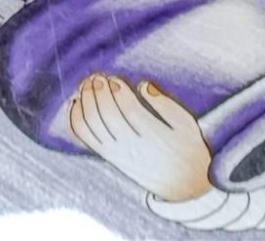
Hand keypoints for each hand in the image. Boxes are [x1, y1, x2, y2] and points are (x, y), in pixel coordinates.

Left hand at [65, 74, 215, 201]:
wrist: (183, 186)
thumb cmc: (186, 148)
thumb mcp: (187, 125)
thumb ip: (166, 104)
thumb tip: (143, 85)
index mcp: (156, 139)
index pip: (131, 112)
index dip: (119, 93)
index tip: (114, 79)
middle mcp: (134, 149)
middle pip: (108, 117)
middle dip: (99, 93)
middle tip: (97, 77)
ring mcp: (119, 155)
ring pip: (94, 126)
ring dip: (87, 102)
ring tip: (88, 84)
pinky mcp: (110, 158)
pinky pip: (87, 138)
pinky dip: (77, 119)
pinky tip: (77, 102)